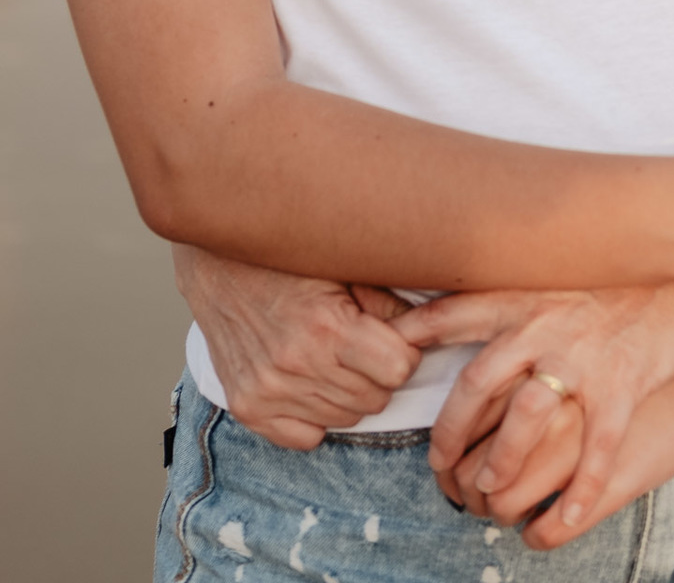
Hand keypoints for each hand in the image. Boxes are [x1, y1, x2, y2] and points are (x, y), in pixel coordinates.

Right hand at [173, 246, 420, 446]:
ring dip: (349, 392)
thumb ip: (388, 302)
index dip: (403, 351)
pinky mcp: (247, 407)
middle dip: (378, 373)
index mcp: (326, 326)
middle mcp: (296, 364)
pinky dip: (315, 416)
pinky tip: (310, 380)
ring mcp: (268, 390)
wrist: (218, 266)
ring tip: (334, 356)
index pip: (399, 369)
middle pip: (376, 398)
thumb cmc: (289, 261)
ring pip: (346, 419)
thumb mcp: (345, 267)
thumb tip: (429, 329)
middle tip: (362, 344)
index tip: (391, 335)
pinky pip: (306, 438)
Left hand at [401, 282, 673, 528]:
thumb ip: (522, 287)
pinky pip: (596, 447)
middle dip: (451, 429)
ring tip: (493, 494)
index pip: (458, 310)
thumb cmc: (620, 274)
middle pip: (478, 381)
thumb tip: (480, 297)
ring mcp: (582, 357)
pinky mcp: (622, 384)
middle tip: (439, 463)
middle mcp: (545, 324)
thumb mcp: (560, 268)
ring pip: (526, 419)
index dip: (421, 331)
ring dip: (503, 462)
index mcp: (527, 294)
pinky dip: (580, 488)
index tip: (391, 348)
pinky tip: (569, 516)